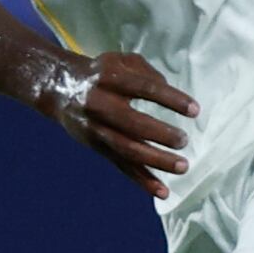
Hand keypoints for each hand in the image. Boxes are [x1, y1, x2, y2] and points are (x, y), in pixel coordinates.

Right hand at [31, 46, 196, 198]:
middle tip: (184, 140)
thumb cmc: (101, 73)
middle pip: (132, 123)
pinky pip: (122, 166)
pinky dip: (142, 180)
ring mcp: (98, 129)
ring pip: (128, 149)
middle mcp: (101, 105)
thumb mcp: (121, 61)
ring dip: (156, 161)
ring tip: (183, 166)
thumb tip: (170, 92)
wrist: (58, 88)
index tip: (195, 110)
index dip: (171, 99)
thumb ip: (147, 72)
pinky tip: (163, 191)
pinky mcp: (98, 148)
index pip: (144, 88)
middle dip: (160, 134)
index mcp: (110, 79)